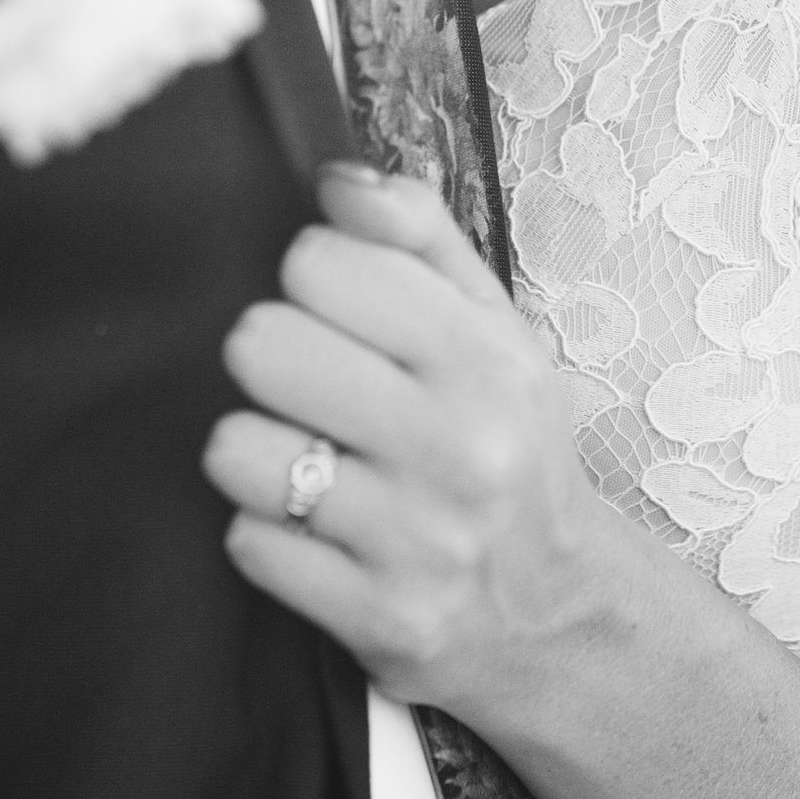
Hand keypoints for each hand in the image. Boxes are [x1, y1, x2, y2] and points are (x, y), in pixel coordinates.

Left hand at [205, 164, 615, 722]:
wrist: (561, 615)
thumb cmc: (510, 448)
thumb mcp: (496, 330)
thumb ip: (417, 237)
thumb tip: (332, 179)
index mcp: (487, 359)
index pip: (319, 262)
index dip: (311, 280)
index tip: (341, 315)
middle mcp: (461, 448)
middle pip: (261, 345)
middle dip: (272, 362)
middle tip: (311, 390)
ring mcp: (420, 541)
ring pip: (238, 451)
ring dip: (258, 456)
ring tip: (307, 464)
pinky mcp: (380, 619)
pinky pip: (249, 544)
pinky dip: (269, 536)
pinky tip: (318, 533)